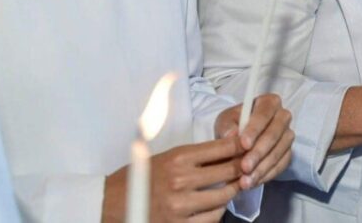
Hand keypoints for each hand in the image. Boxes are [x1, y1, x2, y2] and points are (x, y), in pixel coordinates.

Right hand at [102, 138, 242, 222]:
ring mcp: (180, 206)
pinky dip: (218, 211)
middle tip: (249, 166)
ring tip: (233, 185)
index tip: (250, 145)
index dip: (241, 146)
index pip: (222, 148)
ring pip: (224, 197)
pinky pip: (212, 218)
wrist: (111, 203)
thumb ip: (197, 155)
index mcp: (178, 158)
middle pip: (229, 172)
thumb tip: (230, 147)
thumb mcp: (168, 157)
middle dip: (242, 168)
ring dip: (232, 191)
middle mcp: (180, 180)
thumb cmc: (142, 177)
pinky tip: (216, 205)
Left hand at [214, 94, 293, 188]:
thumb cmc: (232, 126)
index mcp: (268, 103)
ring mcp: (287, 136)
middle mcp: (282, 117)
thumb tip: (232, 135)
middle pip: (274, 134)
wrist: (238, 141)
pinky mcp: (288, 153)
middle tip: (244, 167)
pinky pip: (281, 166)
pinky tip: (253, 182)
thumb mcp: (224, 121)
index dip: (255, 129)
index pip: (264, 114)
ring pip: (279, 152)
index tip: (243, 144)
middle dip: (259, 152)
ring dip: (262, 168)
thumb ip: (227, 126)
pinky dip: (266, 175)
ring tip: (245, 181)